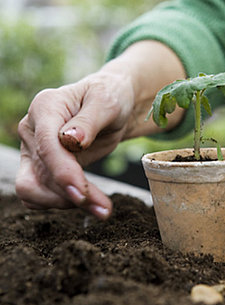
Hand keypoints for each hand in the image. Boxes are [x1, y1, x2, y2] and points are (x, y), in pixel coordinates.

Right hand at [16, 41, 185, 218]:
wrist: (113, 106)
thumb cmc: (110, 97)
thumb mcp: (107, 103)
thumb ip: (88, 121)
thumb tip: (71, 140)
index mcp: (45, 107)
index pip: (46, 145)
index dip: (62, 172)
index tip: (82, 193)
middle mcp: (32, 130)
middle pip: (34, 175)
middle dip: (65, 195)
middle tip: (101, 207)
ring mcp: (34, 152)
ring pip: (37, 191)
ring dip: (68, 203)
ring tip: (103, 208)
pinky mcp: (43, 169)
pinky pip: (44, 195)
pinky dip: (65, 202)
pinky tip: (93, 203)